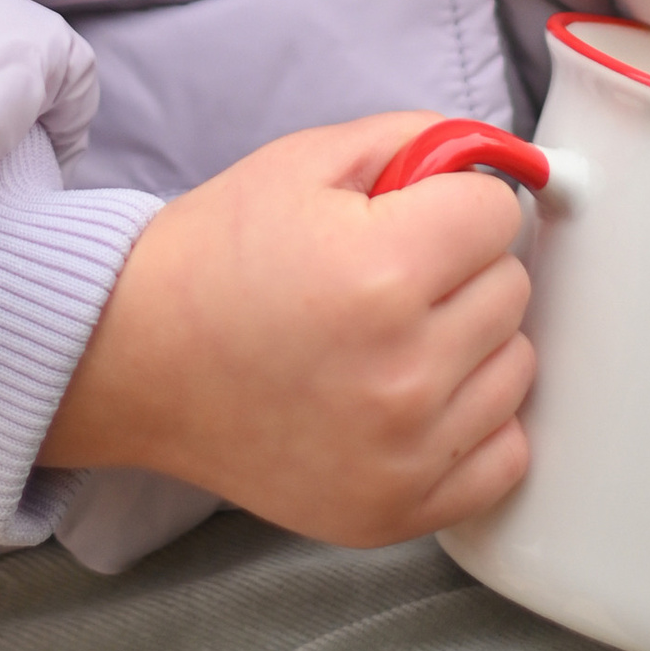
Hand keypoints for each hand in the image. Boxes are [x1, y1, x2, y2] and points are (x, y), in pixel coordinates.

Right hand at [42, 116, 534, 545]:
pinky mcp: (396, 511)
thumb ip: (420, 139)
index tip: (407, 217)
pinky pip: (504, 456)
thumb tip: (504, 156)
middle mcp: (402, 370)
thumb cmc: (217, 258)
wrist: (134, 362)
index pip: (498, 214)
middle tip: (385, 278)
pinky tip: (411, 398)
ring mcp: (403, 452)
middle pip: (511, 289)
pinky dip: (472, 424)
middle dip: (460, 268)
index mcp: (382, 271)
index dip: (451, 202)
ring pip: (515, 368)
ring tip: (390, 337)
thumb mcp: (306, 162)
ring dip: (471, 344)